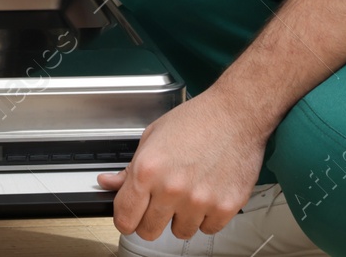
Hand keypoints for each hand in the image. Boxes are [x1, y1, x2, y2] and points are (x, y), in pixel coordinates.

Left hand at [97, 88, 269, 241]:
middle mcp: (172, 189)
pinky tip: (207, 192)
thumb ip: (129, 168)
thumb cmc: (196, 120)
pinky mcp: (225, 207)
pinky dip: (207, 216)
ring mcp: (199, 201)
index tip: (131, 215)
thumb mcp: (153, 136)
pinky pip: (208, 229)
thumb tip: (109, 184)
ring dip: (182, 217)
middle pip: (149, 231)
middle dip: (151, 219)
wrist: (236, 114)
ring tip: (189, 190)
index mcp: (148, 170)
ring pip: (180, 232)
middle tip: (161, 202)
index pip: (124, 219)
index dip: (125, 218)